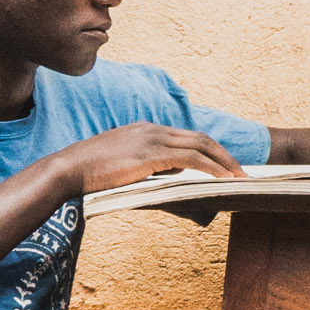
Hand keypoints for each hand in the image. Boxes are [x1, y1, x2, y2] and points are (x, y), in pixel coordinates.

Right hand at [61, 123, 247, 196]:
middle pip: (200, 137)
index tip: (224, 164)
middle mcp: (152, 129)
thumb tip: (172, 178)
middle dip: (224, 154)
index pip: (187, 136)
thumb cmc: (89, 174)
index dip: (210, 150)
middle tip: (242, 171)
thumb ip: (147, 168)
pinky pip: (190, 160)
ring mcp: (152, 139)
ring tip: (239, 178)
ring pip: (200, 146)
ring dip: (224, 162)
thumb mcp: (122, 166)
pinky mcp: (150, 154)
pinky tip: (222, 180)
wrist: (67, 170)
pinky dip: (210, 168)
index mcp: (145, 130)